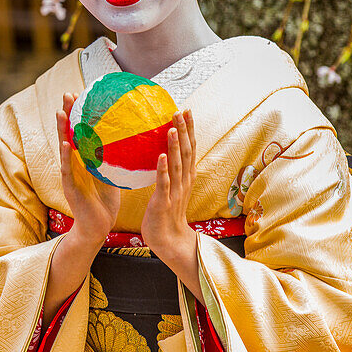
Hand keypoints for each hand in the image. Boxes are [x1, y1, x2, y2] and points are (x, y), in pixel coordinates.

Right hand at [57, 92, 120, 245]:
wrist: (97, 227)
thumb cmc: (105, 202)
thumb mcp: (112, 175)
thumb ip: (116, 159)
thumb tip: (135, 142)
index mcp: (84, 159)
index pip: (81, 131)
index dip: (81, 114)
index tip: (84, 95)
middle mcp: (74, 162)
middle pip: (68, 132)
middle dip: (68, 113)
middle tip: (69, 94)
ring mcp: (69, 173)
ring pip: (63, 146)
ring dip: (61, 129)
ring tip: (61, 112)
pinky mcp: (69, 185)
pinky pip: (67, 168)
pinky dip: (65, 155)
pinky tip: (65, 143)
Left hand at [141, 110, 197, 262]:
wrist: (169, 240)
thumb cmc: (166, 213)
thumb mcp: (170, 188)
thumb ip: (169, 170)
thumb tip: (162, 152)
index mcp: (185, 177)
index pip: (190, 148)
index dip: (189, 129)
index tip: (186, 110)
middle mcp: (183, 181)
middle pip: (187, 152)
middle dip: (184, 131)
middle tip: (181, 110)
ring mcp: (174, 192)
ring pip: (177, 165)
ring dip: (175, 146)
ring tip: (172, 128)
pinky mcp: (163, 202)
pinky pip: (164, 184)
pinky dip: (163, 169)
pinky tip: (161, 156)